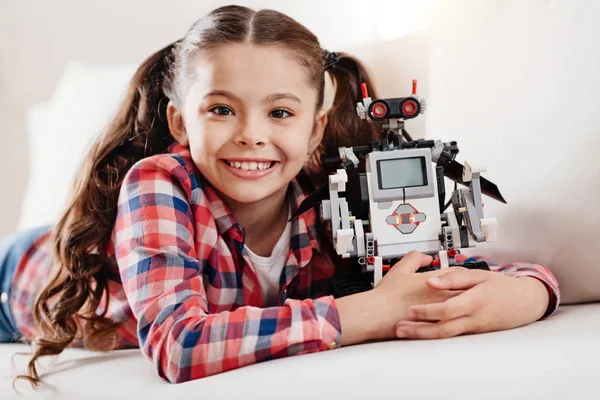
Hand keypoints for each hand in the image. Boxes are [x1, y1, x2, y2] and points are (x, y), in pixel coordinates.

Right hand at [367, 251, 463, 339]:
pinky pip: (454, 323)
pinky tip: (455, 319)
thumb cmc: (387, 295)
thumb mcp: (400, 269)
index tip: (460, 274)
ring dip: (466, 305)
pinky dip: (457, 320)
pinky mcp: (436, 327)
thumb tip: (425, 257)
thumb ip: (415, 258)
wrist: (379, 314)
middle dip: (469, 289)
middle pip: (466, 291)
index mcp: (434, 281)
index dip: (462, 273)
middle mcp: (440, 297)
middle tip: (470, 289)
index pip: (458, 273)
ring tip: (465, 304)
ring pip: (462, 308)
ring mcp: (439, 314)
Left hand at [394, 268, 549, 339]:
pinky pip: (452, 335)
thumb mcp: (478, 275)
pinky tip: (422, 332)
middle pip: (443, 329)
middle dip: (419, 330)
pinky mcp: (473, 332)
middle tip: (399, 328)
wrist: (525, 302)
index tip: (410, 310)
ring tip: (405, 332)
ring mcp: (474, 327)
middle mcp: (473, 318)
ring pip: (446, 335)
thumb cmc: (501, 286)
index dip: (427, 311)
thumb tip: (430, 280)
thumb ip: (453, 277)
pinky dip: (435, 334)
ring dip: (423, 335)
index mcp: (474, 301)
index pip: (447, 309)